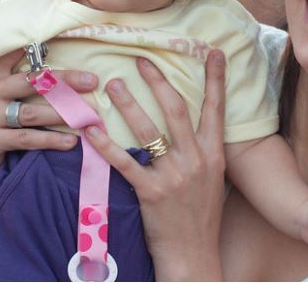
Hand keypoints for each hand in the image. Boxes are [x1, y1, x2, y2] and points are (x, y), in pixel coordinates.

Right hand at [0, 49, 98, 194]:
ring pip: (32, 112)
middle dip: (66, 81)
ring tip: (88, 116)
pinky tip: (71, 142)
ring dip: (64, 114)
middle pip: (31, 81)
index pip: (14, 53)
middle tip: (92, 82)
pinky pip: (26, 137)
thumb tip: (62, 61)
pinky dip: (51, 139)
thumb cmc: (2, 125)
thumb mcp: (6, 97)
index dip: (37, 45)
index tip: (65, 35)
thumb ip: (25, 80)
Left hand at [83, 51, 227, 280]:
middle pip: (177, 109)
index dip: (216, 79)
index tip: (213, 52)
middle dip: (159, 81)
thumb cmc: (200, 216)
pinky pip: (125, 162)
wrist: (194, 255)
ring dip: (129, 104)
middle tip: (142, 60)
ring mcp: (174, 177)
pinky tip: (92, 130)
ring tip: (113, 84)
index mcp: (213, 155)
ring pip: (149, 130)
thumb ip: (203, 150)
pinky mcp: (151, 193)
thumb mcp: (212, 180)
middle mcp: (196, 161)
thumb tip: (196, 122)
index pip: (216, 109)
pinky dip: (106, 145)